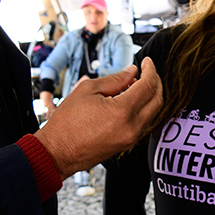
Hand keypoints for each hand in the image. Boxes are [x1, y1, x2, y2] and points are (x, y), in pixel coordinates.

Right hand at [34, 58, 162, 177]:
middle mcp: (132, 127)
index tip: (147, 61)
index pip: (148, 85)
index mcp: (122, 111)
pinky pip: (143, 122)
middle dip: (156, 82)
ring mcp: (131, 138)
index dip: (150, 70)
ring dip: (149, 96)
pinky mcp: (127, 144)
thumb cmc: (67, 122)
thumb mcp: (87, 90)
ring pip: (152, 112)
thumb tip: (132, 71)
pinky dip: (142, 108)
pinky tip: (128, 100)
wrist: (57, 152)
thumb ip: (115, 79)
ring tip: (133, 84)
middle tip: (147, 71)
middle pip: (157, 100)